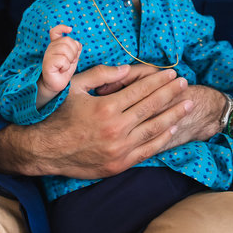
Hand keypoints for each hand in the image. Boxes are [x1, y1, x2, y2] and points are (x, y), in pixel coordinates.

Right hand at [0, 64, 194, 179]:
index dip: (159, 81)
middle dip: (171, 93)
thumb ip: (101, 74)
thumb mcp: (74, 87)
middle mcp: (115, 129)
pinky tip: (173, 128)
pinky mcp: (118, 164)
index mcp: (106, 108)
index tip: (172, 74)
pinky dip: (162, 139)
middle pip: (152, 107)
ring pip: (154, 129)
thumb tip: (127, 68)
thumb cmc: (58, 115)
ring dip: (173, 115)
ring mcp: (118, 149)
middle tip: (185, 83)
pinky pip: (146, 150)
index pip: (141, 91)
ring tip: (187, 104)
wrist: (44, 150)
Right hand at [37, 25, 80, 101]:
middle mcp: (51, 47)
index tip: (69, 29)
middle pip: (67, 40)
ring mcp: (48, 55)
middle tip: (70, 61)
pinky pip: (63, 60)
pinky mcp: (47, 63)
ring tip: (65, 66)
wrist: (56, 84)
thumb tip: (78, 44)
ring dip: (70, 60)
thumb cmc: (64, 70)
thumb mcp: (72, 58)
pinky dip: (66, 67)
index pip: (55, 31)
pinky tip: (61, 70)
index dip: (62, 27)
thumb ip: (75, 49)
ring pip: (66, 49)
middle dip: (73, 52)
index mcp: (56, 44)